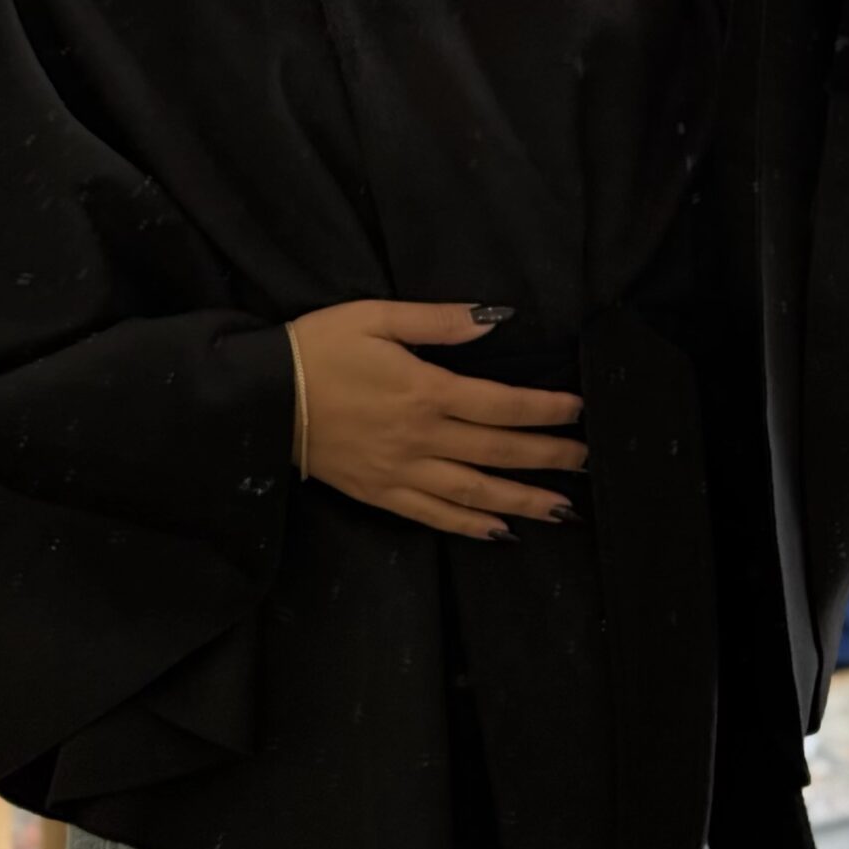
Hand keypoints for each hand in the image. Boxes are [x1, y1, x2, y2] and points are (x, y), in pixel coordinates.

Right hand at [287, 300, 587, 539]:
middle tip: (587, 460)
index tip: (579, 410)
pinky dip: (471, 527)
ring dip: (523, 501)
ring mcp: (401, 473)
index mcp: (424, 392)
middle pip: (498, 451)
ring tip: (563, 508)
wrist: (260, 398)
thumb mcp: (376, 317)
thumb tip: (495, 319)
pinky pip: (435, 516)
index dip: (545, 409)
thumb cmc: (318, 348)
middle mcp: (420, 439)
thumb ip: (439, 321)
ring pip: (475, 493)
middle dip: (548, 457)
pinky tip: (501, 532)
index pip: (501, 403)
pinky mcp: (380, 494)